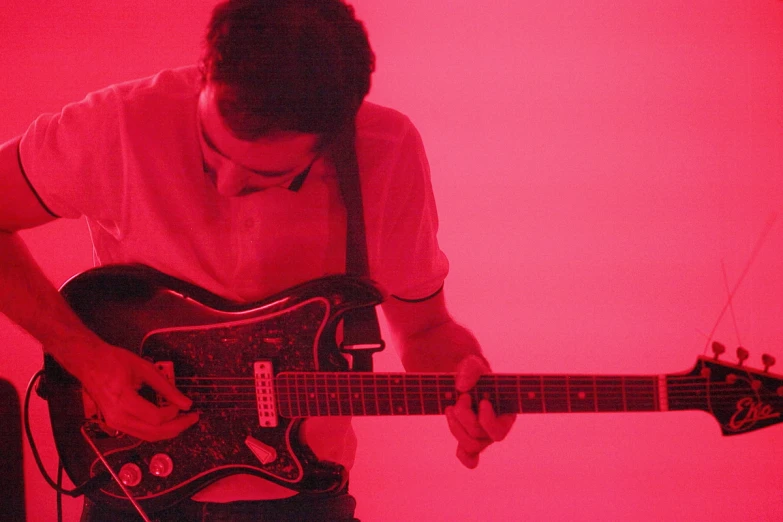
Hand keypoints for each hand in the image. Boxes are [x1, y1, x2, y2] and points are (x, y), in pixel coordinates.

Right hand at [71, 341, 198, 441]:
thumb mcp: (145, 369)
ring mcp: (114, 423)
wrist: (88, 363)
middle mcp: (117, 418)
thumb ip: (166, 387)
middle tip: (193, 418)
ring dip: (168, 431)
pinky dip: (156, 430)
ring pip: (146, 436)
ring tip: (184, 420)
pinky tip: (168, 421)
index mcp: (123, 401)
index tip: (184, 405)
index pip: (155, 418)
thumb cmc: (115, 361)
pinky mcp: (114, 424)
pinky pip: (139, 433)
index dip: (173, 414)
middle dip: (177, 427)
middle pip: (153, 433)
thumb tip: (186, 403)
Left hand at [445, 355, 515, 468]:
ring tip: (449, 407)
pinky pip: (469, 457)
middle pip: (479, 437)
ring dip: (456, 427)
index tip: (482, 401)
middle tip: (461, 398)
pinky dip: (465, 457)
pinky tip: (459, 450)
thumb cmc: (472, 371)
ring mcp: (482, 435)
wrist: (460, 376)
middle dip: (465, 417)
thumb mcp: (472, 364)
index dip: (488, 421)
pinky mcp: (468, 436)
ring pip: (470, 446)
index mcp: (505, 412)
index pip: (499, 431)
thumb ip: (470, 370)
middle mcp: (495, 427)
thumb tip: (463, 388)